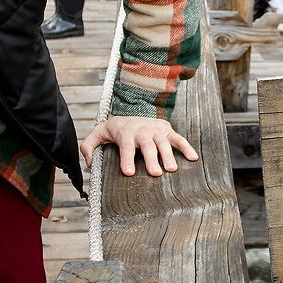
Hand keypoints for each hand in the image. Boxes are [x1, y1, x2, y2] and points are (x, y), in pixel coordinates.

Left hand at [84, 114, 199, 176]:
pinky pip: (178, 139)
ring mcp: (156, 130)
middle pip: (147, 146)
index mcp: (125, 133)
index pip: (126, 147)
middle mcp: (142, 130)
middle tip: (155, 173)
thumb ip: (89, 146)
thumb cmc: (116, 128)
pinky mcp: (167, 130)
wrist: (133, 109)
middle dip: (152, 159)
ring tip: (172, 169)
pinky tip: (193, 158)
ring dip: (169, 155)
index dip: (127, 159)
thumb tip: (89, 164)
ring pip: (164, 143)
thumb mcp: (99, 132)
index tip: (128, 172)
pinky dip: (186, 147)